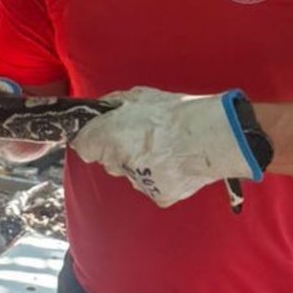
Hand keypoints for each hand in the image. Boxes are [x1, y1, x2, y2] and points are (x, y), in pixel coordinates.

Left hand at [70, 87, 264, 207]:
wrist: (210, 136)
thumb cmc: (175, 113)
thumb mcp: (138, 96)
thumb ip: (113, 104)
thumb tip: (101, 109)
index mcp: (106, 137)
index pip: (83, 146)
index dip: (94, 138)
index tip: (105, 134)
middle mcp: (117, 163)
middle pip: (109, 161)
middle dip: (120, 151)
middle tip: (144, 138)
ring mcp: (138, 182)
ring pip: (132, 175)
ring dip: (142, 165)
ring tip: (166, 149)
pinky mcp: (158, 196)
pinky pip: (153, 187)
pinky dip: (162, 178)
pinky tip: (176, 163)